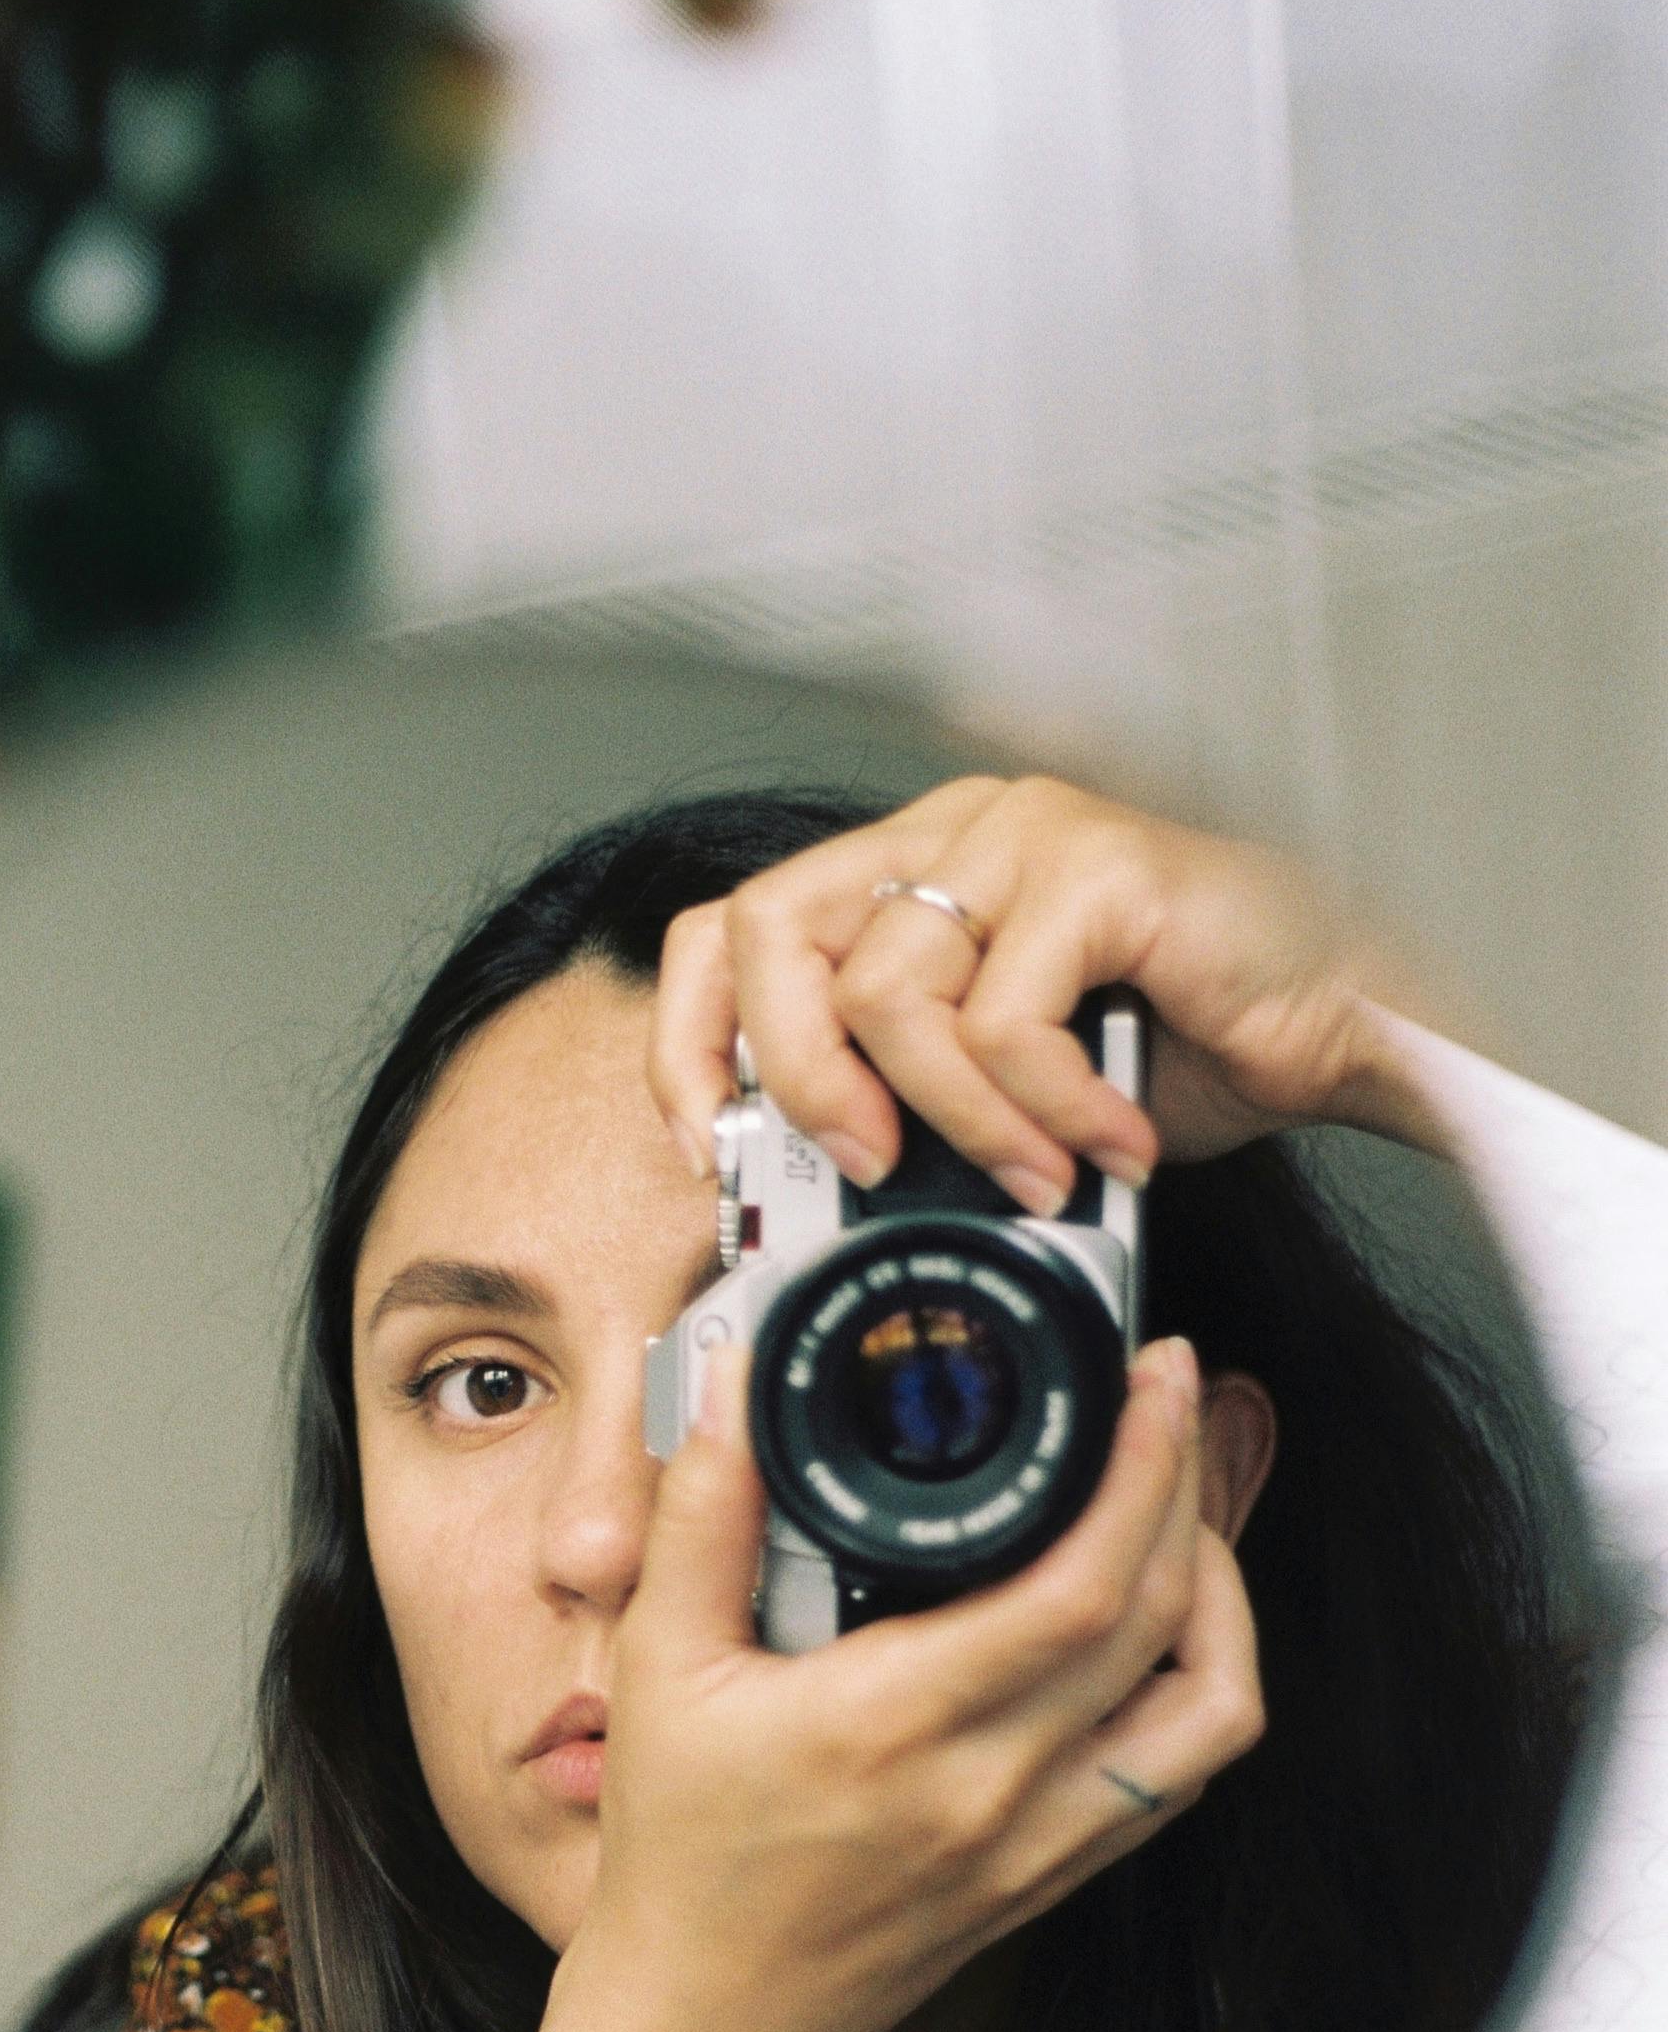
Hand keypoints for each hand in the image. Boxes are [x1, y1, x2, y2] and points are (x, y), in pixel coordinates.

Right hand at [557, 1334, 1263, 2031]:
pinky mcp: (1061, 1872)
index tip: (1145, 1376)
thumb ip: (701, 1519)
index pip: (1078, 1586)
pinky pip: (1184, 1769)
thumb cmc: (683, 1858)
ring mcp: (1043, 1839)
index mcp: (897, 1726)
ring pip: (1211, 1704)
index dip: (1140, 1468)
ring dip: (1220, 1592)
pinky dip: (1202, 1679)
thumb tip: (734, 1386)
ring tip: (1172, 1511)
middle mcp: (996, 1788)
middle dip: (1184, 1482)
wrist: (715, 2021)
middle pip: (1164, 1620)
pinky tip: (1161, 1622)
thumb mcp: (664, 1672)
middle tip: (1161, 1396)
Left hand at [649, 774, 1449, 1211]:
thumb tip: (807, 1197)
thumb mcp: (1003, 1095)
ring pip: (885, 991)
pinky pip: (1004, 1019)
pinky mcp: (1099, 866)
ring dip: (952, 1120)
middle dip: (796, 1078)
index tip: (717, 1152)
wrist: (1342, 1029)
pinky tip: (1107, 1144)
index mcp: (906, 875)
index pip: (729, 930)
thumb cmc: (1187, 1048)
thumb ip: (905, 1112)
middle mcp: (950, 833)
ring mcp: (1022, 835)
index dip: (690, 1042)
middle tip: (870, 1169)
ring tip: (1036, 1177)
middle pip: (769, 934)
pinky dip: (1043, 1112)